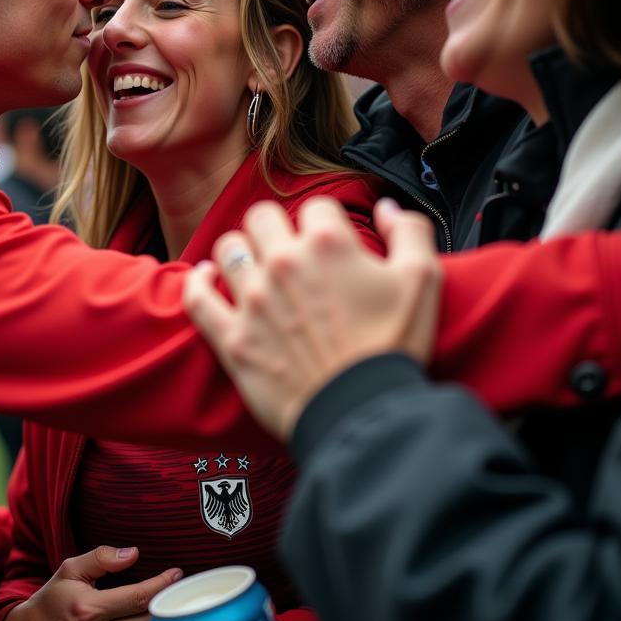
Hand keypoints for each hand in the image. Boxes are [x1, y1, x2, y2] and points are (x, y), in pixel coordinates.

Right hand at [0, 545, 181, 620]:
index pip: (138, 597)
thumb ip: (101, 558)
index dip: (162, 584)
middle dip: (167, 605)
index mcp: (88, 609)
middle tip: (180, 590)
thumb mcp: (69, 570)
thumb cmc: (50, 601)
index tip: (176, 573)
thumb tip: (133, 553)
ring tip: (171, 609)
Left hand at [185, 197, 441, 440]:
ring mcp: (252, 300)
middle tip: (290, 249)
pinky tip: (207, 276)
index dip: (327, 222)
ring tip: (253, 264)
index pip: (317, 206)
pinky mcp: (231, 337)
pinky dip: (198, 282)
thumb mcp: (423, 281)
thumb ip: (411, 231)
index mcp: (328, 244)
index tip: (333, 243)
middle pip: (262, 217)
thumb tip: (387, 208)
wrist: (364, 413)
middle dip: (276, 227)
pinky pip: (197, 297)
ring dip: (241, 251)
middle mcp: (283, 264)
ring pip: (228, 248)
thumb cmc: (394, 348)